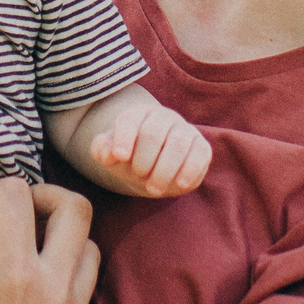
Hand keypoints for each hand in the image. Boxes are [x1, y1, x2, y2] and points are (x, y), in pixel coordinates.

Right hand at [0, 177, 98, 303]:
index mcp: (13, 279)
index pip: (15, 194)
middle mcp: (53, 296)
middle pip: (76, 208)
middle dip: (43, 197)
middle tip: (15, 212)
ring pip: (92, 249)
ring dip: (61, 239)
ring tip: (26, 246)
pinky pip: (84, 294)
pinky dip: (64, 280)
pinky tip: (31, 291)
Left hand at [90, 101, 211, 196]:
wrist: (153, 168)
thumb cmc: (128, 158)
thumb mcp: (110, 155)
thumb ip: (102, 150)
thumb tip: (110, 153)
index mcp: (138, 114)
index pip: (129, 120)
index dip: (123, 137)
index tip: (119, 156)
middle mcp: (163, 117)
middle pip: (153, 133)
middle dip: (143, 160)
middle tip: (138, 176)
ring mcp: (184, 130)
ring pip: (177, 144)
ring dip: (164, 170)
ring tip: (153, 188)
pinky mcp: (201, 146)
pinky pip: (200, 154)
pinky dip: (189, 171)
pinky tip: (178, 184)